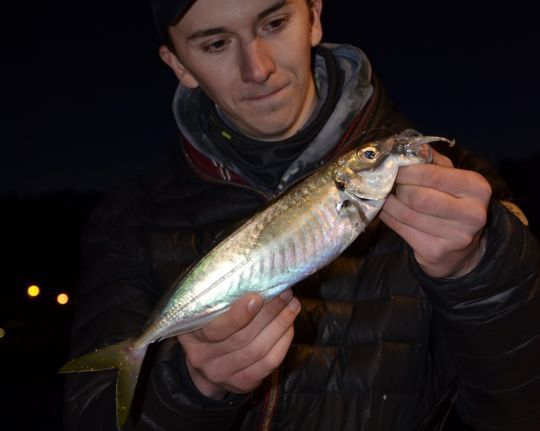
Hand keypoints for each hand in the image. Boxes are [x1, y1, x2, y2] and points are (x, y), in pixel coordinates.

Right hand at [177, 289, 300, 398]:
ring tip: (292, 305)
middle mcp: (202, 357)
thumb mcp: (202, 311)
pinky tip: (289, 325)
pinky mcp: (243, 383)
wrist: (205, 368)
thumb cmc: (208, 326)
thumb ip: (219, 297)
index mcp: (190, 335)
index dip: (238, 315)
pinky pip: (269, 363)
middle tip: (285, 293)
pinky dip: (283, 342)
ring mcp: (222, 373)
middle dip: (268, 313)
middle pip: (242, 337)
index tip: (257, 297)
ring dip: (280, 324)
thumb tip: (252, 274)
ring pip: (258, 349)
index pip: (214, 329)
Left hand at [379, 149, 491, 277]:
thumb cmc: (453, 204)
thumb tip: (409, 147)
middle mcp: (471, 214)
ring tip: (386, 196)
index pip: (432, 175)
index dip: (407, 171)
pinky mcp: (435, 252)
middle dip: (398, 188)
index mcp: (477, 188)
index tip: (395, 169)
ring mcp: (455, 236)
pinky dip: (388, 217)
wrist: (463, 250)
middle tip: (390, 184)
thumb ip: (432, 162)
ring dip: (389, 203)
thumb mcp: (452, 178)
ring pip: (406, 213)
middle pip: (417, 197)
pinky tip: (387, 211)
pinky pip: (400, 229)